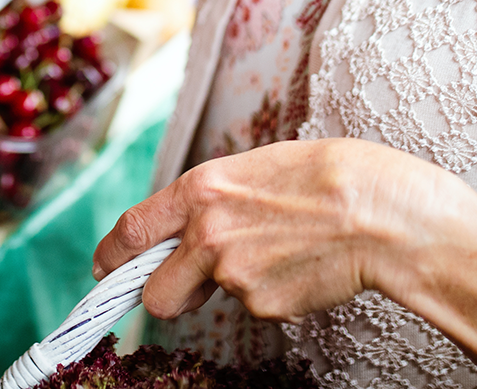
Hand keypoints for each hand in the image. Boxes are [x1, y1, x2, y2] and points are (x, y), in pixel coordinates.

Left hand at [93, 138, 467, 324]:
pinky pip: (254, 306)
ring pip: (211, 299)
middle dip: (166, 295)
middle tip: (190, 283)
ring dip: (228, 287)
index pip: (131, 230)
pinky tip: (297, 265)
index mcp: (198, 190)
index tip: (103, 268)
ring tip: (274, 251)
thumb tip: (185, 228)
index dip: (110, 256)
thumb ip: (208, 201)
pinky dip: (269, 293)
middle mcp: (205, 234)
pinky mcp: (264, 306)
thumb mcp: (248, 169)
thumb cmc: (319, 176)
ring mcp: (233, 275)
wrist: (374, 210)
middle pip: (155, 294)